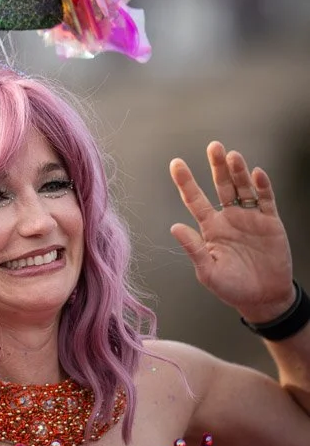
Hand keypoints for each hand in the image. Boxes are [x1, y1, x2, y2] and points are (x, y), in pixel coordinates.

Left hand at [169, 142, 293, 323]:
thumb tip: (175, 227)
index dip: (186, 181)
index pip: (195, 199)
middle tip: (214, 146)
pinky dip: (262, 187)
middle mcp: (229, 218)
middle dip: (217, 166)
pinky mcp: (270, 223)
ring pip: (243, 188)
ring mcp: (250, 218)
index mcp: (210, 228)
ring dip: (238, 172)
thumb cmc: (232, 287)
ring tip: (233, 156)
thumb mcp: (208, 272)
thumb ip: (194, 249)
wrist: (264, 299)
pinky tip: (257, 174)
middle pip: (221, 186)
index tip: (176, 163)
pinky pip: (266, 201)